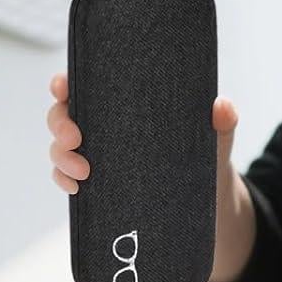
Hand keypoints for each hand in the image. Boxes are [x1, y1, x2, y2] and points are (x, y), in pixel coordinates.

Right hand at [46, 71, 239, 198]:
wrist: (208, 198)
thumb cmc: (207, 156)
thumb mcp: (217, 138)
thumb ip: (223, 122)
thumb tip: (222, 105)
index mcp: (126, 103)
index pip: (86, 84)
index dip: (64, 82)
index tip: (62, 86)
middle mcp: (105, 125)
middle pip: (63, 114)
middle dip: (59, 123)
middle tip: (76, 139)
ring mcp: (98, 154)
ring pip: (60, 148)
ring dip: (60, 157)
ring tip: (83, 172)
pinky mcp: (98, 183)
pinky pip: (67, 178)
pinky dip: (64, 181)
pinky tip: (76, 189)